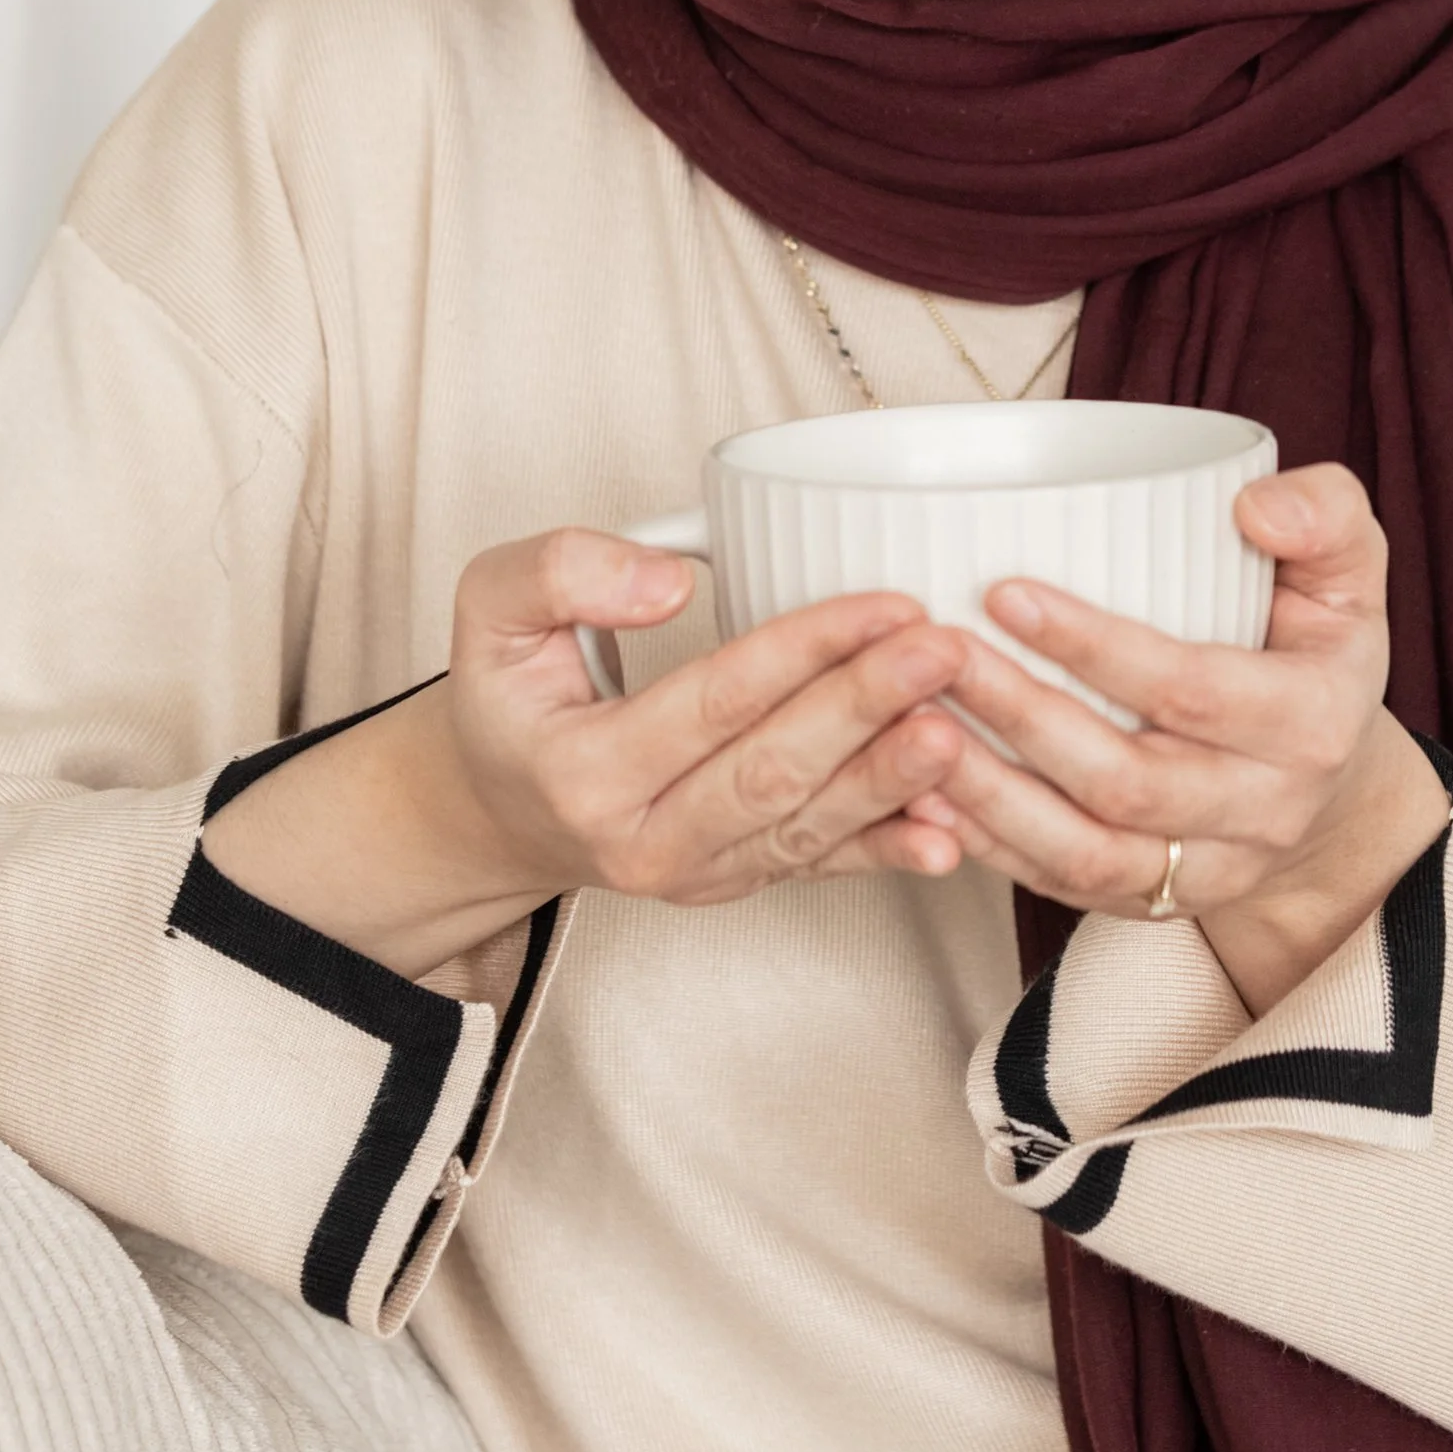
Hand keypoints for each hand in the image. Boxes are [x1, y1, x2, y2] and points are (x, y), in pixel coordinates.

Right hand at [203, 527, 971, 976]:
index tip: (882, 605)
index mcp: (582, 771)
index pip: (712, 702)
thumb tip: (668, 579)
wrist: (504, 808)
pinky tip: (951, 832)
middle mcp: (642, 841)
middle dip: (868, 709)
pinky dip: (889, 850)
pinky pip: (822, 867)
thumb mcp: (490, 611)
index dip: (803, 651)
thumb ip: (560, 570)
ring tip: (962, 725)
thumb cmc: (510, 697)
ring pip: (808, 825)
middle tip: (945, 651)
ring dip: (893, 778)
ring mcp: (697, 874)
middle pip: (773, 770)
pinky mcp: (739, 881)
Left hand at [910, 464, 1451, 1014]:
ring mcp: (1210, 872)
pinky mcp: (1158, 905)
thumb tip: (1252, 507)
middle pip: (1125, 780)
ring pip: (1086, 853)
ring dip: (988, 795)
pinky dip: (988, 846)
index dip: (1093, 645)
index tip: (1002, 591)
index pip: (1189, 690)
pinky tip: (924, 792)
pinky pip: (1063, 888)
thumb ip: (1324, 514)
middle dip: (1020, 717)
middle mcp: (1265, 812)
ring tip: (909, 725)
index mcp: (1311, 722)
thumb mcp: (1349, 571)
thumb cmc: (1317, 649)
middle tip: (935, 653)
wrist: (1333, 785)